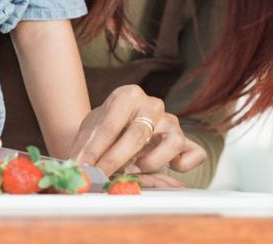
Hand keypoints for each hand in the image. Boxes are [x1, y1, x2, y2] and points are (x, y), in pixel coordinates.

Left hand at [70, 84, 205, 177]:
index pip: (111, 123)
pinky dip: (185, 163)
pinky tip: (170, 167)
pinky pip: (194, 152)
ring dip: (151, 162)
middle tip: (99, 177)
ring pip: (172, 142)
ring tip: (135, 167)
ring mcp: (170, 121)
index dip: (95, 148)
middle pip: (138, 134)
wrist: (116, 129)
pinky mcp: (183, 140)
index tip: (83, 167)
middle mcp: (152, 104)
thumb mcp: (88, 132)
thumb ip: (85, 148)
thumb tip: (78, 167)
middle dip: (115, 160)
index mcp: (128, 95)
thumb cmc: (103, 129)